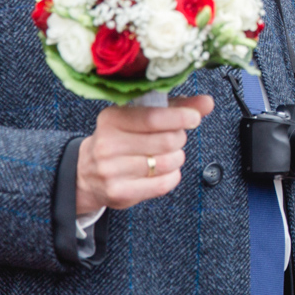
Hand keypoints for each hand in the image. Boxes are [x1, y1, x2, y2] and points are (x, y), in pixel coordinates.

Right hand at [75, 95, 213, 214]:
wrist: (87, 173)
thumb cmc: (124, 138)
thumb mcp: (142, 116)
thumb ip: (176, 107)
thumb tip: (207, 102)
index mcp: (112, 118)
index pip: (153, 117)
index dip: (180, 117)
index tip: (194, 118)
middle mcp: (107, 144)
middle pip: (166, 140)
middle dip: (179, 138)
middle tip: (175, 138)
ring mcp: (111, 170)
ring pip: (168, 162)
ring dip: (177, 157)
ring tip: (167, 155)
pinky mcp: (119, 192)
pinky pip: (163, 183)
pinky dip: (172, 176)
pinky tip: (163, 171)